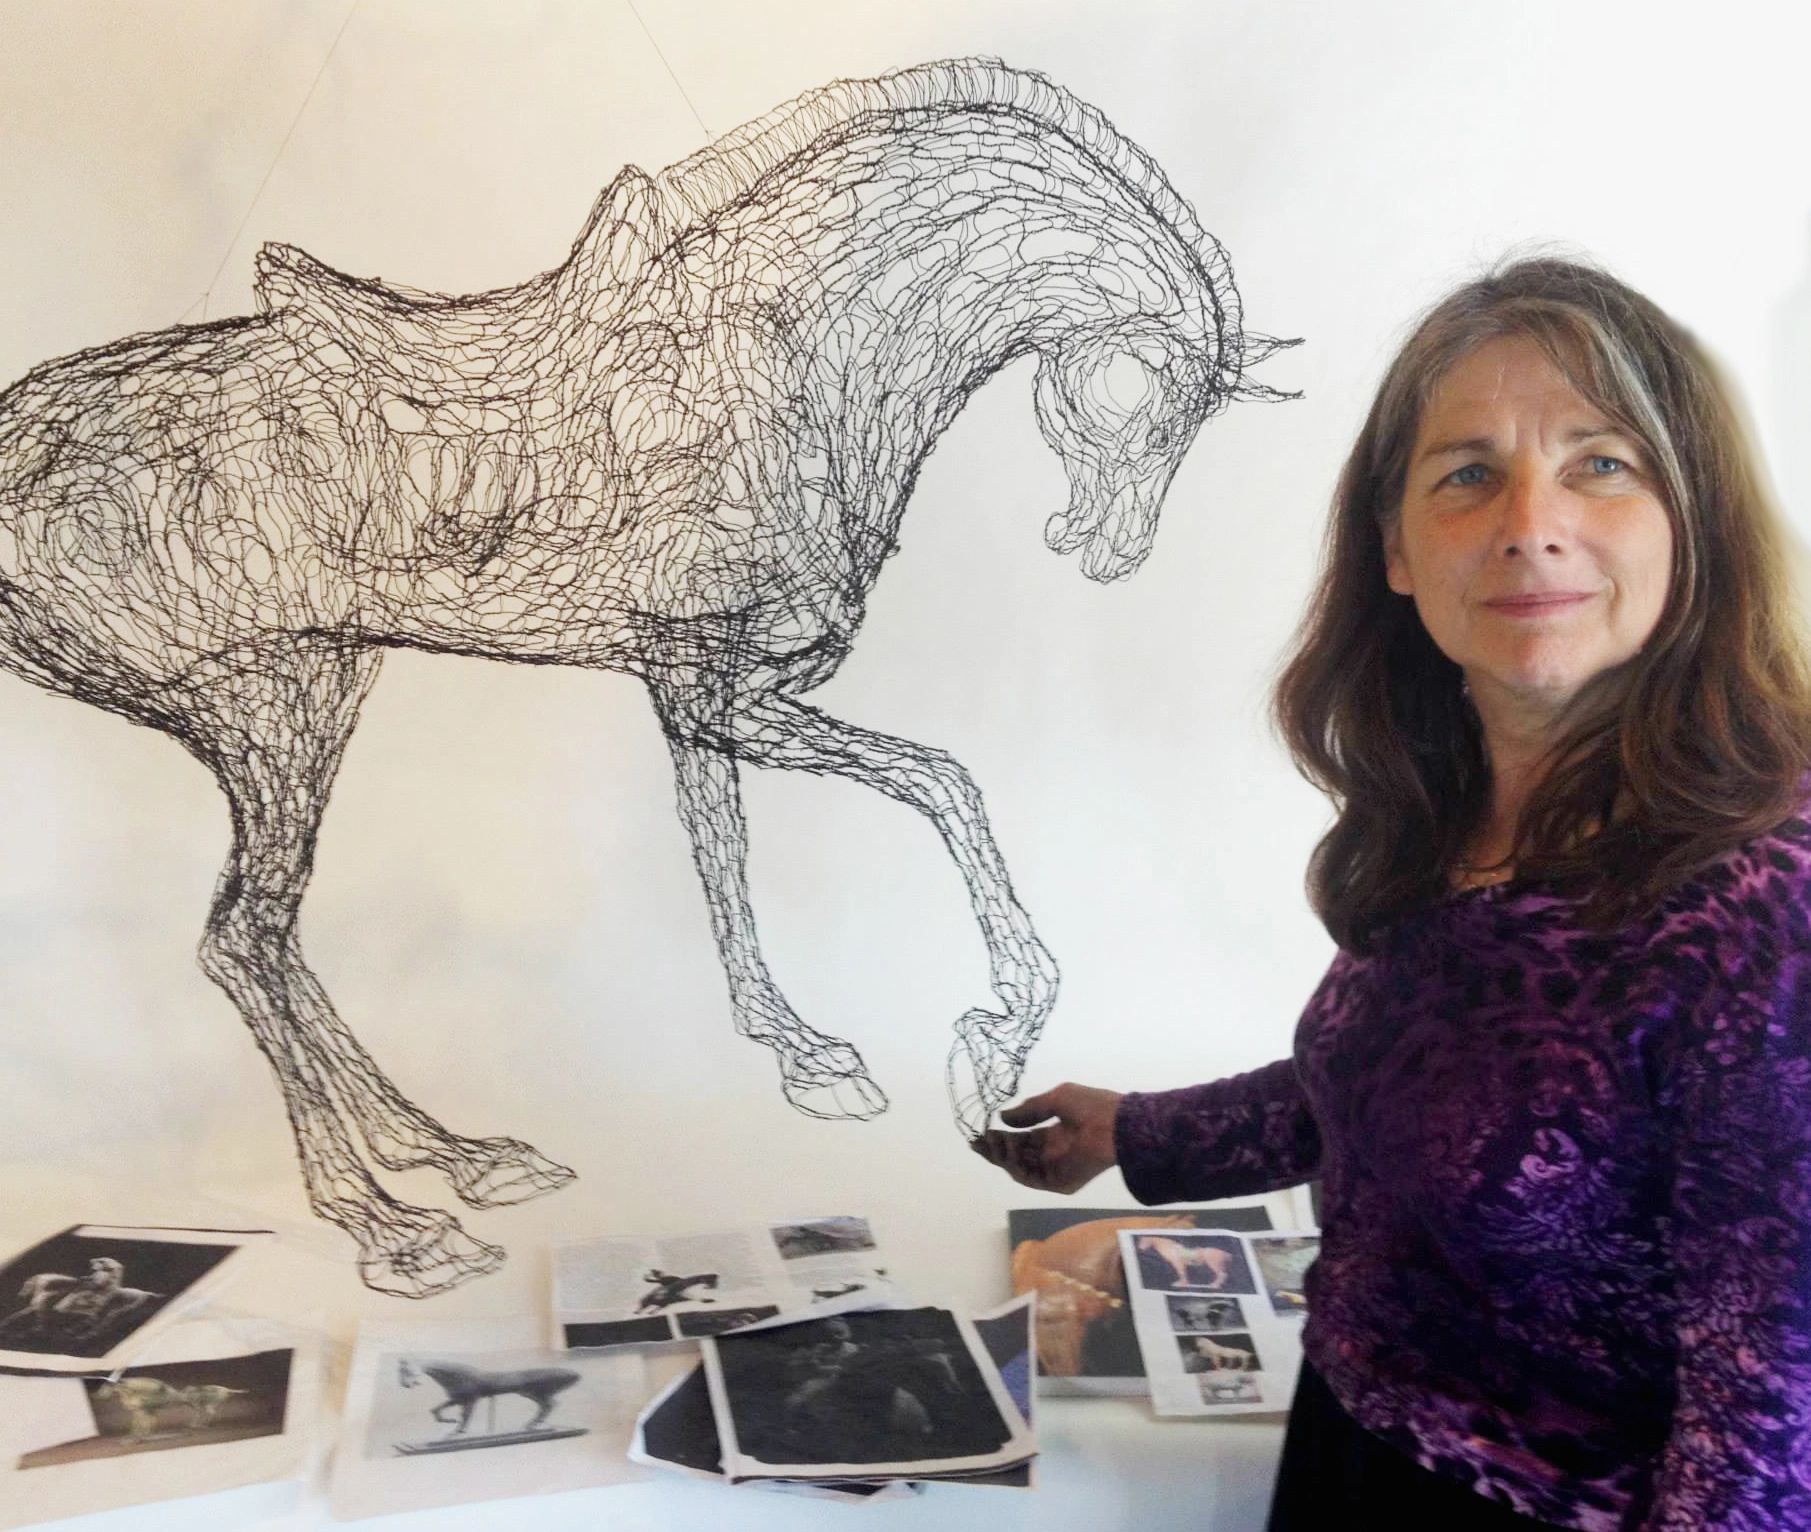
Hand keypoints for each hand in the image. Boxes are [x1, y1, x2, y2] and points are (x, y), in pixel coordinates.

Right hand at [970, 1082, 1122, 1193]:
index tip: (982, 1131)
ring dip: (1002, 1156)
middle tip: (976, 1141)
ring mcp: (1056, 1170)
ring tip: (991, 1141)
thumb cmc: (1091, 1106)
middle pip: (1017, 1156)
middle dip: (996, 1149)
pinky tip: (1009, 1149)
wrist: (1114, 1124)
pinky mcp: (1060, 1184)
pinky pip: (1031, 1179)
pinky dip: (1015, 1166)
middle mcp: (1054, 1154)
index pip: (1023, 1139)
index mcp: (1056, 1135)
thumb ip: (1030, 1110)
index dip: (1002, 1135)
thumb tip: (1003, 1118)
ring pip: (1020, 1168)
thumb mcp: (1056, 1100)